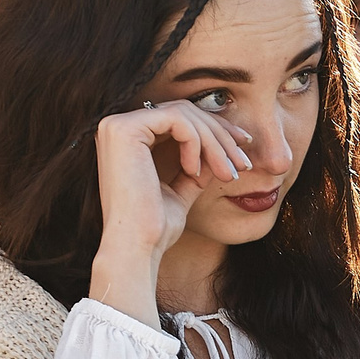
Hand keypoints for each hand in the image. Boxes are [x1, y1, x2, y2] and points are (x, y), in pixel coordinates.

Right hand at [88, 100, 253, 324]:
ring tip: (229, 173)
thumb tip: (221, 148)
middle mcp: (116, 127)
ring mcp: (117, 125)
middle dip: (221, 135)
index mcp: (127, 140)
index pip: (178, 119)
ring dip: (215, 142)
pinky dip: (197, 142)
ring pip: (184, 114)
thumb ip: (196, 166)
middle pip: (184, 111)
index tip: (243, 148)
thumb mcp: (181, 190)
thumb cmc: (156, 227)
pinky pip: (177, 120)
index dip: (215, 130)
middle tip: (243, 163)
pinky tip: (196, 171)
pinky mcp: (124, 129)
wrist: (138, 247)